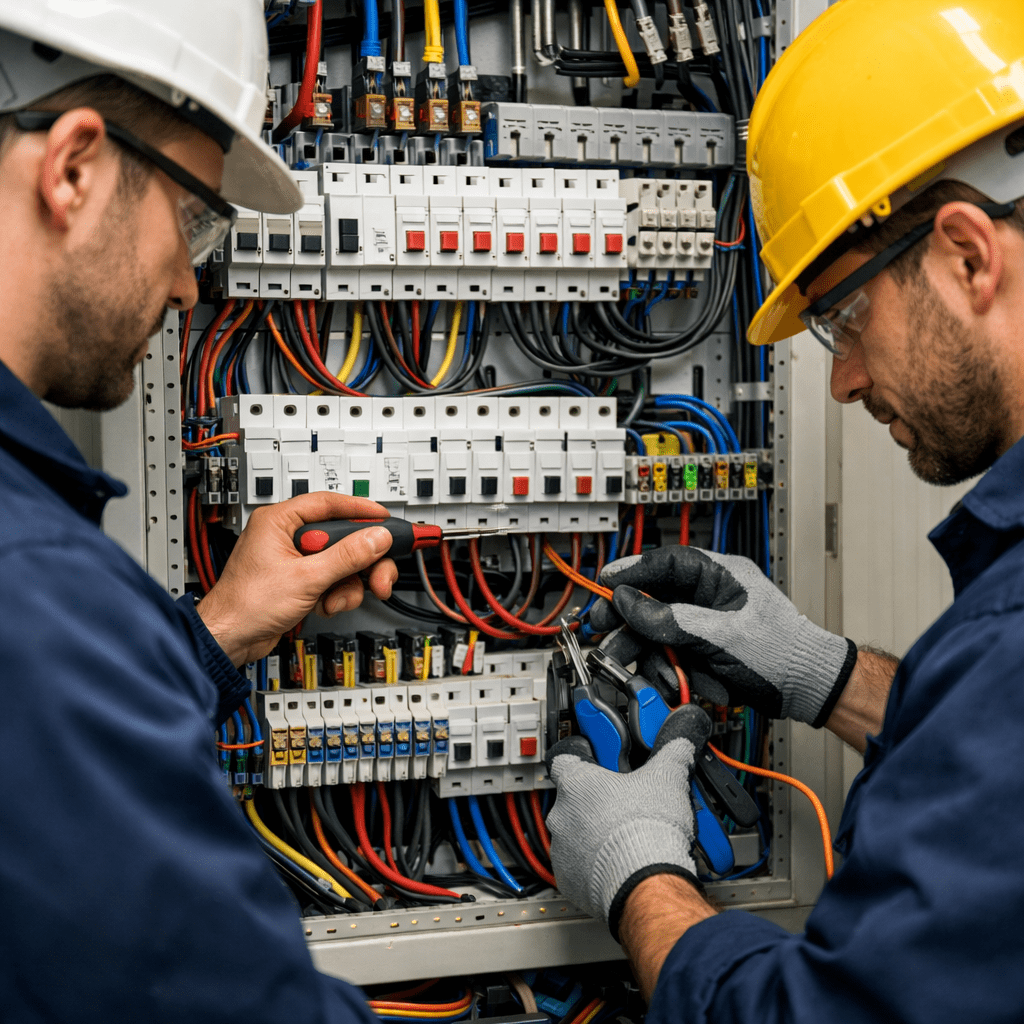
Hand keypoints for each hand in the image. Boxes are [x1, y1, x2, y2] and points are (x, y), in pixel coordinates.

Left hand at [196, 492, 398, 665]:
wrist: (230, 640)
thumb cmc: (245, 605)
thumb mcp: (306, 578)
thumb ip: (346, 557)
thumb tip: (376, 538)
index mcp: (279, 521)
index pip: (328, 503)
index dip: (360, 510)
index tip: (385, 520)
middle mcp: (287, 536)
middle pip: (342, 538)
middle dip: (361, 561)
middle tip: (379, 574)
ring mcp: (295, 560)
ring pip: (341, 562)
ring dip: (347, 584)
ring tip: (338, 599)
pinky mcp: (300, 581)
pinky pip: (333, 579)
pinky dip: (336, 594)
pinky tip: (326, 605)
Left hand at [544, 704, 710, 938]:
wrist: (645, 882)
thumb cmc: (646, 831)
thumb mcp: (667, 779)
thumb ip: (672, 754)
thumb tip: (681, 743)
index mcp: (576, 783)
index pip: (565, 759)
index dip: (584, 759)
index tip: (597, 761)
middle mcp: (561, 815)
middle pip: (574, 801)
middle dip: (597, 802)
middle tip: (625, 805)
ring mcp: (562, 850)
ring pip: (576, 835)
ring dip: (596, 835)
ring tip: (627, 836)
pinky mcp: (569, 881)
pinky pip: (579, 868)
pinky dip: (596, 866)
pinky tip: (621, 861)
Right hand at [589, 546, 856, 725]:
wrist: (809, 689)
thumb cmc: (784, 653)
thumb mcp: (721, 635)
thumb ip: (670, 618)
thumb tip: (628, 602)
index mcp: (719, 574)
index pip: (665, 562)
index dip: (631, 571)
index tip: (603, 584)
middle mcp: (708, 595)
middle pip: (653, 599)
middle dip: (628, 622)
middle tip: (602, 633)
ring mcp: (705, 624)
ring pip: (658, 632)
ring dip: (649, 656)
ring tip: (643, 672)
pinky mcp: (704, 650)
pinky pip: (672, 656)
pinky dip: (671, 672)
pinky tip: (678, 683)